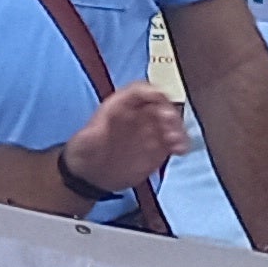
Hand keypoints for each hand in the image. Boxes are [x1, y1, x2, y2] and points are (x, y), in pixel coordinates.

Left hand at [61, 86, 188, 200]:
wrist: (91, 175)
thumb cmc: (86, 151)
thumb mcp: (87, 139)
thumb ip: (102, 127)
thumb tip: (117, 112)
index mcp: (121, 104)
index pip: (141, 91)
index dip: (152, 92)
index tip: (161, 98)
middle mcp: (140, 114)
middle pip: (161, 105)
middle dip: (169, 112)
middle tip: (171, 123)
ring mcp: (151, 130)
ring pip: (171, 122)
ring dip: (178, 128)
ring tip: (177, 142)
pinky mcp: (159, 147)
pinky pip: (175, 141)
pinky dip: (181, 144)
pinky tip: (180, 150)